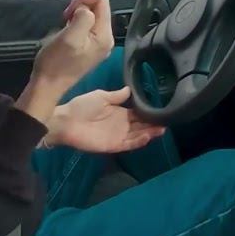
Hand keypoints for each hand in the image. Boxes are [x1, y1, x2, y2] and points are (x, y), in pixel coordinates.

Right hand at [30, 0, 114, 93]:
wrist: (48, 85)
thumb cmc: (56, 62)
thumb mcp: (70, 37)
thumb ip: (83, 18)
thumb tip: (84, 9)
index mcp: (105, 36)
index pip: (102, 0)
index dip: (83, 0)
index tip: (69, 12)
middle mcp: (106, 39)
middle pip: (98, 8)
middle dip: (80, 8)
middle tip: (65, 20)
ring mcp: (98, 45)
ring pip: (91, 17)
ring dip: (76, 17)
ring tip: (65, 28)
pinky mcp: (89, 48)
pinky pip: (86, 27)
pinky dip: (75, 25)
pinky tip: (66, 34)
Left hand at [46, 87, 166, 153]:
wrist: (67, 121)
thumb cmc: (82, 106)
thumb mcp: (101, 96)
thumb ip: (117, 96)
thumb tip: (130, 89)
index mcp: (120, 112)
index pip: (139, 114)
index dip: (149, 113)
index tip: (161, 110)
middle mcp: (122, 125)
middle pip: (141, 126)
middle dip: (153, 124)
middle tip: (167, 121)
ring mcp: (118, 136)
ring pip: (138, 135)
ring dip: (149, 133)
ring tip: (161, 129)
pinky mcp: (113, 145)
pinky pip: (129, 144)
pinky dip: (139, 141)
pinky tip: (148, 137)